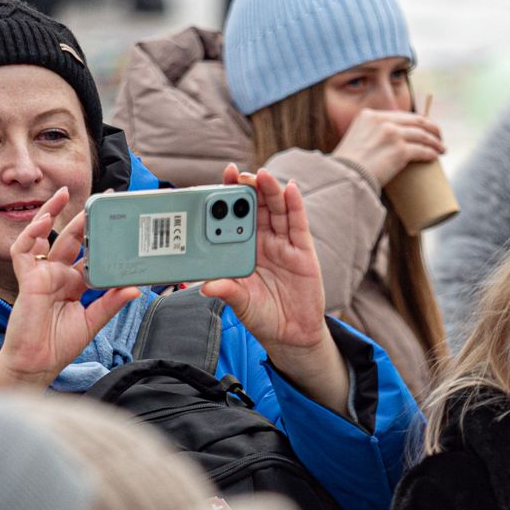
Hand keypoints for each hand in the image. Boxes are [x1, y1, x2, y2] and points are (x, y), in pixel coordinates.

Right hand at [0, 186, 140, 391]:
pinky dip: (31, 233)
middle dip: (82, 218)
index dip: (99, 238)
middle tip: (98, 198)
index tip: (117, 222)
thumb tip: (136, 288)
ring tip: (63, 194)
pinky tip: (43, 220)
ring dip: (51, 214)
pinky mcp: (27, 279)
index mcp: (74, 284)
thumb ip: (111, 303)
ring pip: (44, 236)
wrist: (37, 364)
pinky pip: (24, 250)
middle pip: (70, 239)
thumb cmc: (59, 345)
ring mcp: (41, 274)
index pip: (88, 254)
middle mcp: (58, 275)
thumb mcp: (92, 321)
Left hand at [198, 166, 348, 411]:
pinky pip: (298, 223)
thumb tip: (206, 286)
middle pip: (255, 207)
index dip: (227, 198)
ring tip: (262, 175)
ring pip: (276, 210)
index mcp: (242, 249)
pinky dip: (295, 205)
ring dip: (270, 190)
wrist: (291, 335)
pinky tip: (290, 189)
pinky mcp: (302, 250)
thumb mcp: (240, 303)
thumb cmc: (262, 316)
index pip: (233, 217)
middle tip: (238, 175)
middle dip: (248, 188)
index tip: (218, 181)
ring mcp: (283, 244)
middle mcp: (262, 242)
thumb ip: (227, 291)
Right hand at [331, 109, 443, 187]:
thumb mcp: (355, 140)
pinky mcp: (400, 151)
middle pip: (416, 121)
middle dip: (432, 128)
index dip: (416, 121)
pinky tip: (435, 156)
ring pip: (422, 135)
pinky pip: (422, 150)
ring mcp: (392, 135)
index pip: (401, 115)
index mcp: (370, 115)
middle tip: (439, 137)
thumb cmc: (346, 166)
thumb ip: (367, 137)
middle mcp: (382, 121)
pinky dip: (431, 153)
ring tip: (441, 149)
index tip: (424, 129)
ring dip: (435, 142)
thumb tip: (379, 147)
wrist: (343, 177)